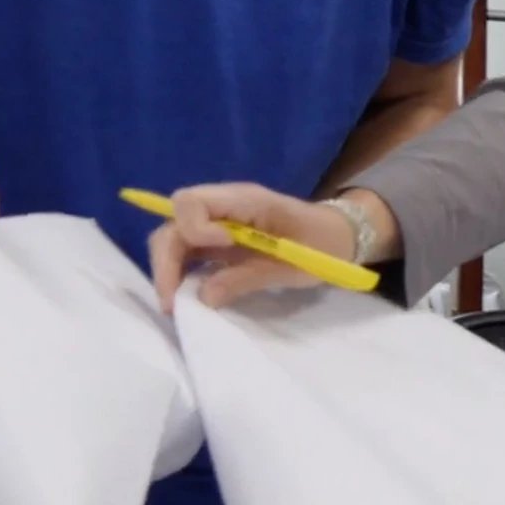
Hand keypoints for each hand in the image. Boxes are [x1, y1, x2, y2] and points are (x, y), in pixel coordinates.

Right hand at [147, 183, 360, 312]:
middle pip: (174, 222)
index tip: (218, 251)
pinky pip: (188, 251)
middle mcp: (224, 207)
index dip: (193, 229)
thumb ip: (247, 277)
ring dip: (168, 269)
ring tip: (175, 304)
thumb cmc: (322, 244)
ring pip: (174, 237)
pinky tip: (186, 295)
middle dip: (166, 260)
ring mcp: (219, 223)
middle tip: (172, 302)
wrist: (338, 237)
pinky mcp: (218, 241)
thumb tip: (203, 297)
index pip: (191, 201)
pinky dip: (180, 272)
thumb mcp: (292, 265)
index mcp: (245, 200)